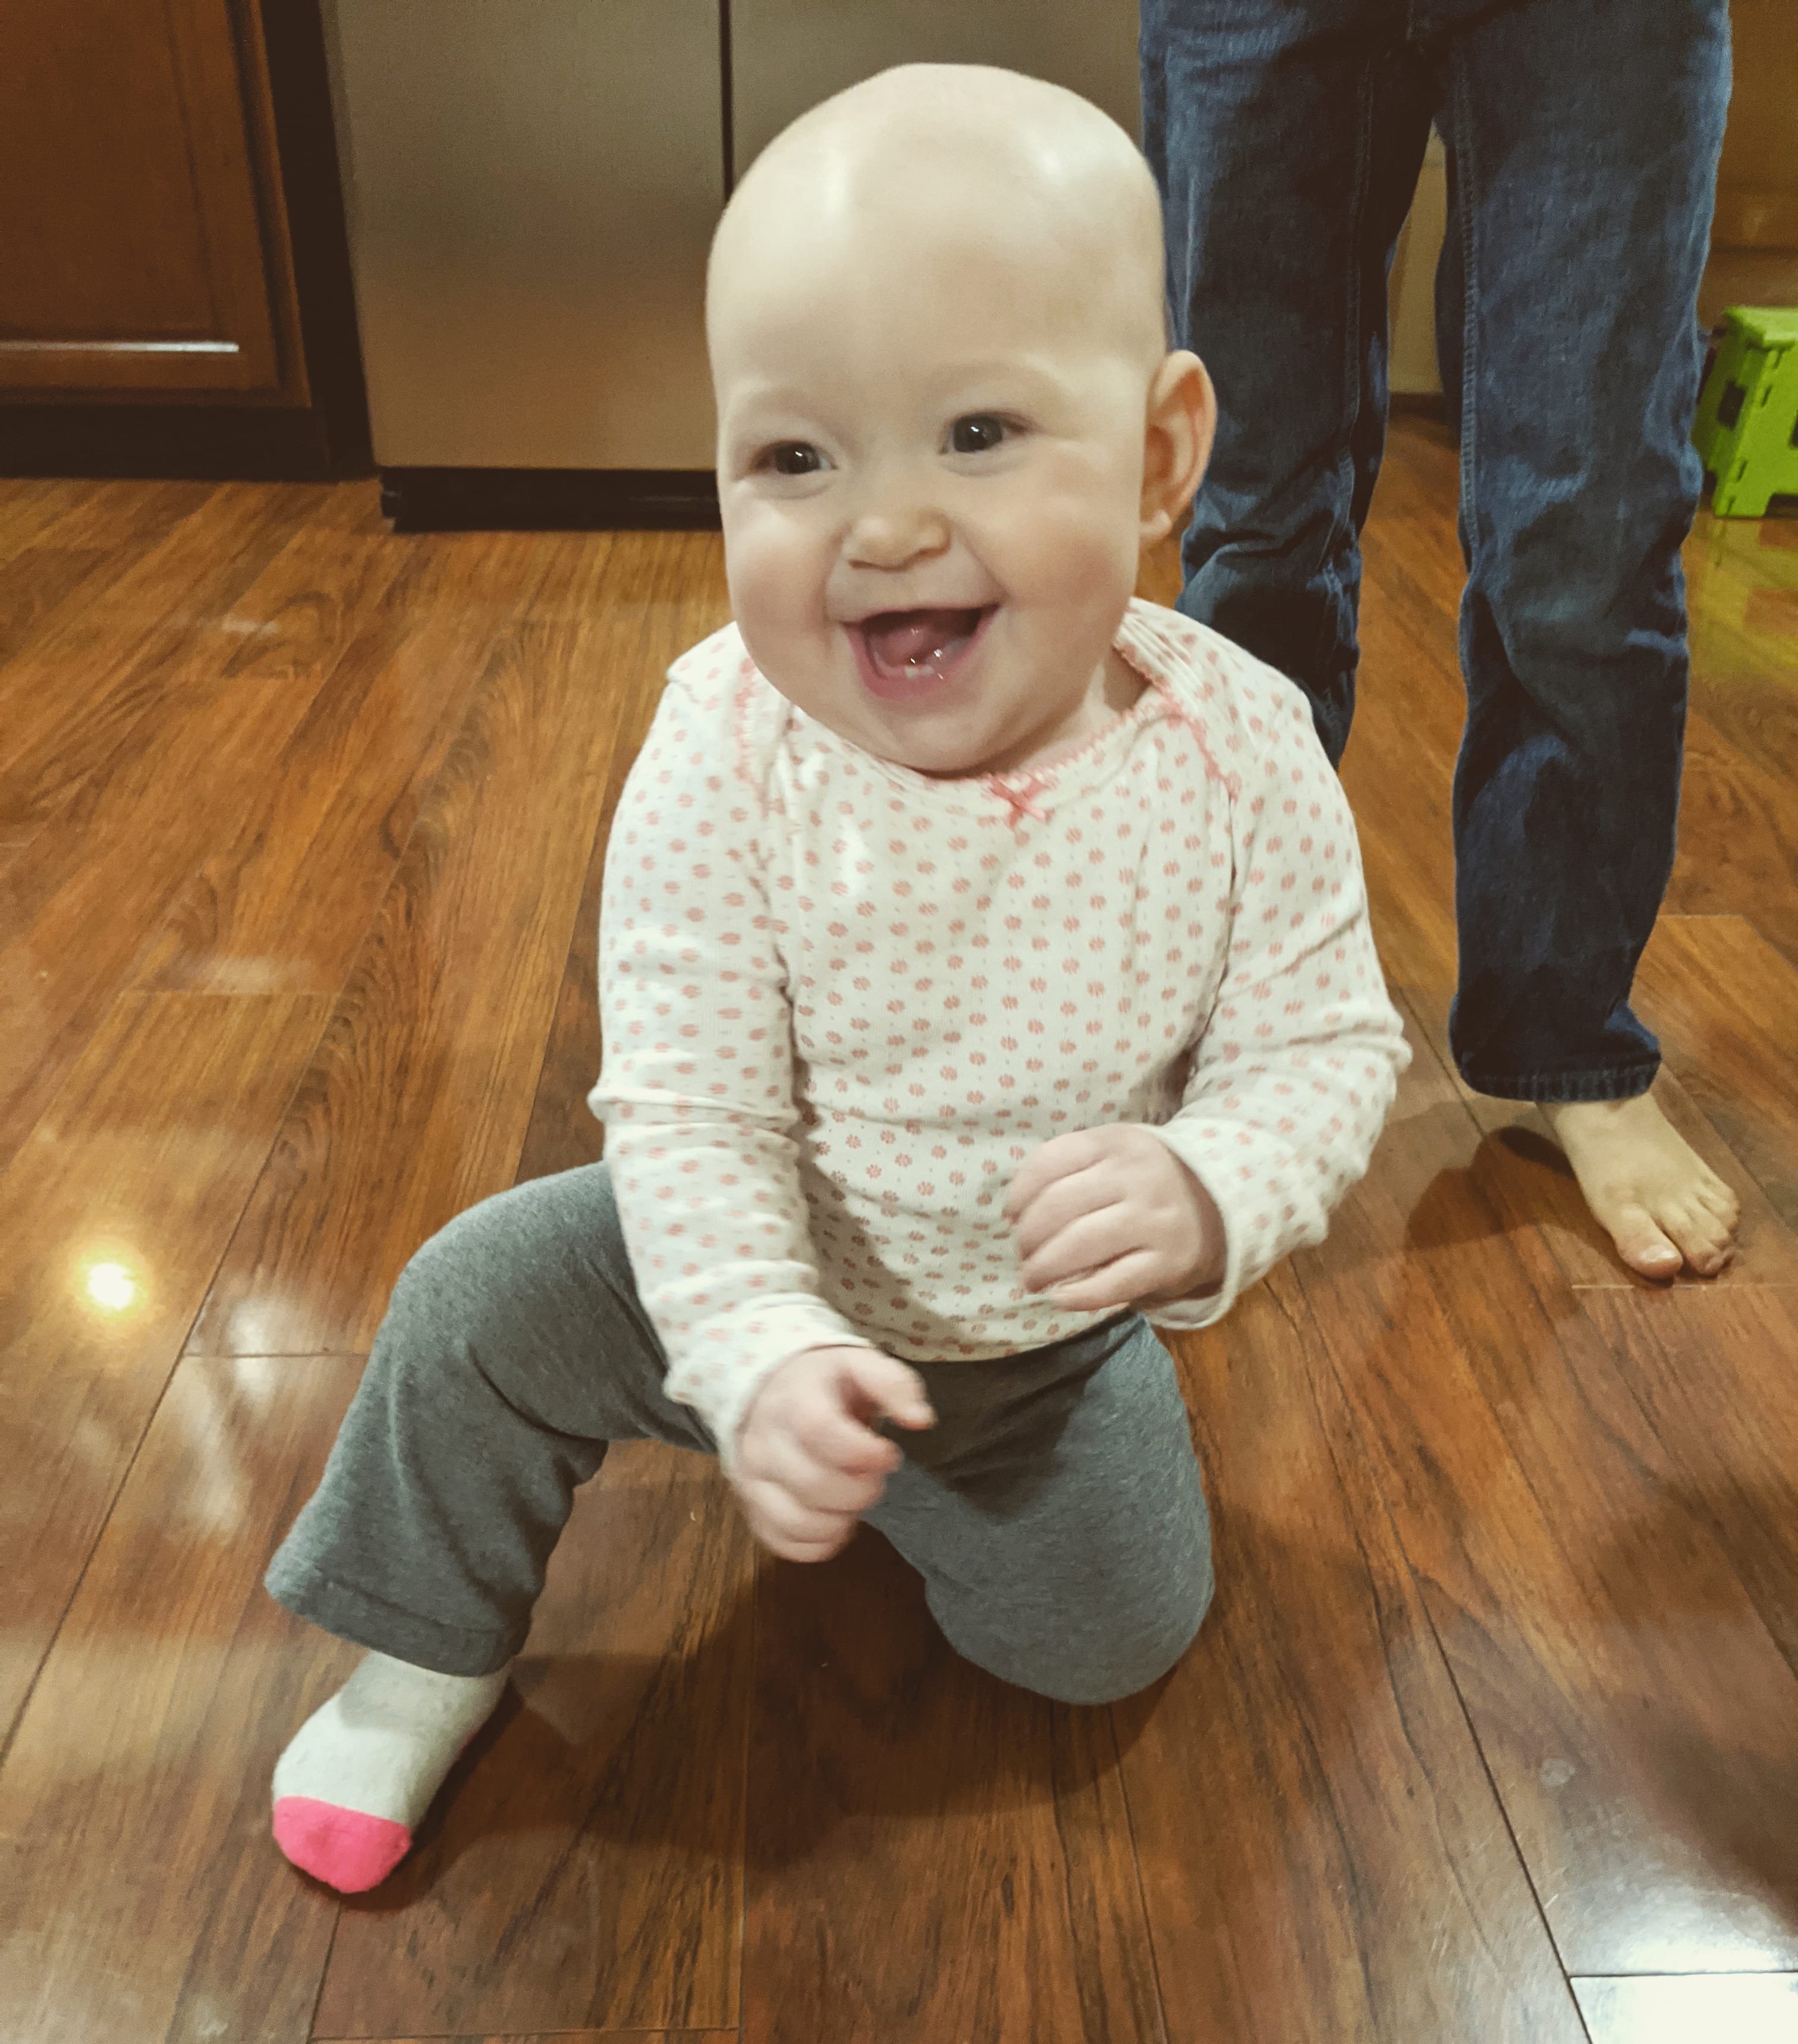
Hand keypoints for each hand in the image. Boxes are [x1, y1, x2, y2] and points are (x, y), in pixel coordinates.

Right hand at [733, 1345, 935, 1561]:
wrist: (770, 1392)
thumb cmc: (824, 1383)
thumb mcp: (860, 1364)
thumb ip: (894, 1385)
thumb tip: (921, 1420)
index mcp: (793, 1400)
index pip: (820, 1431)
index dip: (863, 1452)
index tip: (887, 1453)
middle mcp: (764, 1443)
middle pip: (814, 1484)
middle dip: (862, 1490)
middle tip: (874, 1476)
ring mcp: (752, 1481)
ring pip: (800, 1523)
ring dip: (842, 1519)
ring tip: (852, 1495)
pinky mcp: (752, 1511)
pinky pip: (787, 1545)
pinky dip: (821, 1541)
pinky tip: (834, 1516)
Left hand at [1007, 1124, 1222, 1311]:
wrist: (1222, 1201)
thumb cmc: (1148, 1178)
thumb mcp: (1114, 1152)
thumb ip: (1067, 1167)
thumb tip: (1014, 1211)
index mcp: (1116, 1142)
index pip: (1049, 1163)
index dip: (1018, 1194)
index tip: (1011, 1217)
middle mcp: (1136, 1176)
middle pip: (1057, 1207)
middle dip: (1026, 1237)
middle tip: (1022, 1255)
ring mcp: (1155, 1220)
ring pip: (1080, 1245)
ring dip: (1043, 1268)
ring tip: (1032, 1279)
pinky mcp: (1169, 1262)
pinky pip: (1113, 1284)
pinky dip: (1078, 1296)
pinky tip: (1060, 1298)